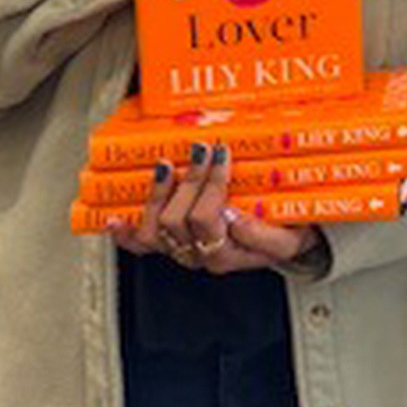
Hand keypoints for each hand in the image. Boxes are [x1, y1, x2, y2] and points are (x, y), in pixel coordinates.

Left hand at [108, 141, 317, 273]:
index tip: (222, 155)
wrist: (286, 242)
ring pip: (155, 228)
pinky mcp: (170, 244)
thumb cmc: (287, 235)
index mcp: (227, 254)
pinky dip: (125, 233)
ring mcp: (181, 250)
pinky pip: (141, 245)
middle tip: (203, 151)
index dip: (209, 185)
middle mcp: (199, 256)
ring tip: (169, 167)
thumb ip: (265, 236)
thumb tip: (234, 218)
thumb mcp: (291, 239)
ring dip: (158, 194)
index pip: (207, 218)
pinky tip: (115, 218)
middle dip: (190, 181)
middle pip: (178, 220)